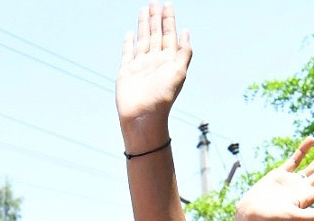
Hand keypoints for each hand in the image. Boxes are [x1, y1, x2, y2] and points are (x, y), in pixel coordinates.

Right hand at [115, 3, 191, 127]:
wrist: (143, 116)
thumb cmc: (162, 96)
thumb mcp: (179, 72)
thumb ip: (184, 52)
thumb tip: (186, 31)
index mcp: (168, 61)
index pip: (169, 35)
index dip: (169, 20)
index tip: (168, 5)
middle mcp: (155, 61)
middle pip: (156, 34)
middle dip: (156, 18)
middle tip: (156, 2)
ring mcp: (140, 66)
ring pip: (142, 40)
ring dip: (143, 25)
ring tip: (144, 9)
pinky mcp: (126, 72)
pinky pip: (128, 54)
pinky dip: (128, 43)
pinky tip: (130, 33)